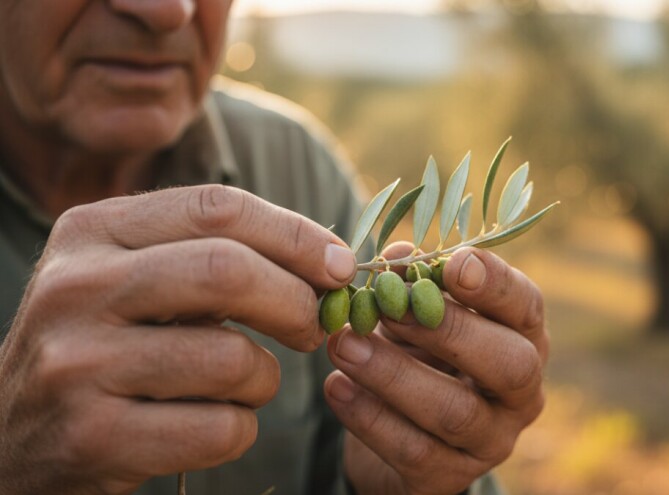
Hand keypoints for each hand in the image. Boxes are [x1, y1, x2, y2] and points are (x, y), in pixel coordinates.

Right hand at [0, 185, 356, 493]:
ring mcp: (76, 364)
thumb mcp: (134, 279)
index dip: (297, 234)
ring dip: (263, 379)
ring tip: (241, 384)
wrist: (12, 437)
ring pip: (230, 359)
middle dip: (294, 301)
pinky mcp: (90, 437)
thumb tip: (331, 262)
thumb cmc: (105, 347)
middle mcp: (75, 288)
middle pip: (226, 271)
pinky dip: (238, 429)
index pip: (218, 208)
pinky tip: (211, 424)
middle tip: (315, 327)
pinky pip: (218, 429)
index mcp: (92, 231)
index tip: (341, 266)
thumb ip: (212, 255)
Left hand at [324, 242, 547, 494]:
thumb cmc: (417, 355)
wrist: (398, 437)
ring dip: (394, 374)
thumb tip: (398, 255)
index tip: (453, 263)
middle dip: (449, 331)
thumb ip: (411, 284)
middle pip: (508, 364)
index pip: (526, 307)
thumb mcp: (416, 315)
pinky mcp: (450, 479)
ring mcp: (490, 441)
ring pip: (454, 412)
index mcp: (523, 340)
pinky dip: (369, 416)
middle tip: (390, 305)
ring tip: (343, 344)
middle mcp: (521, 394)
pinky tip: (336, 386)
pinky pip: (413, 451)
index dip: (495, 284)